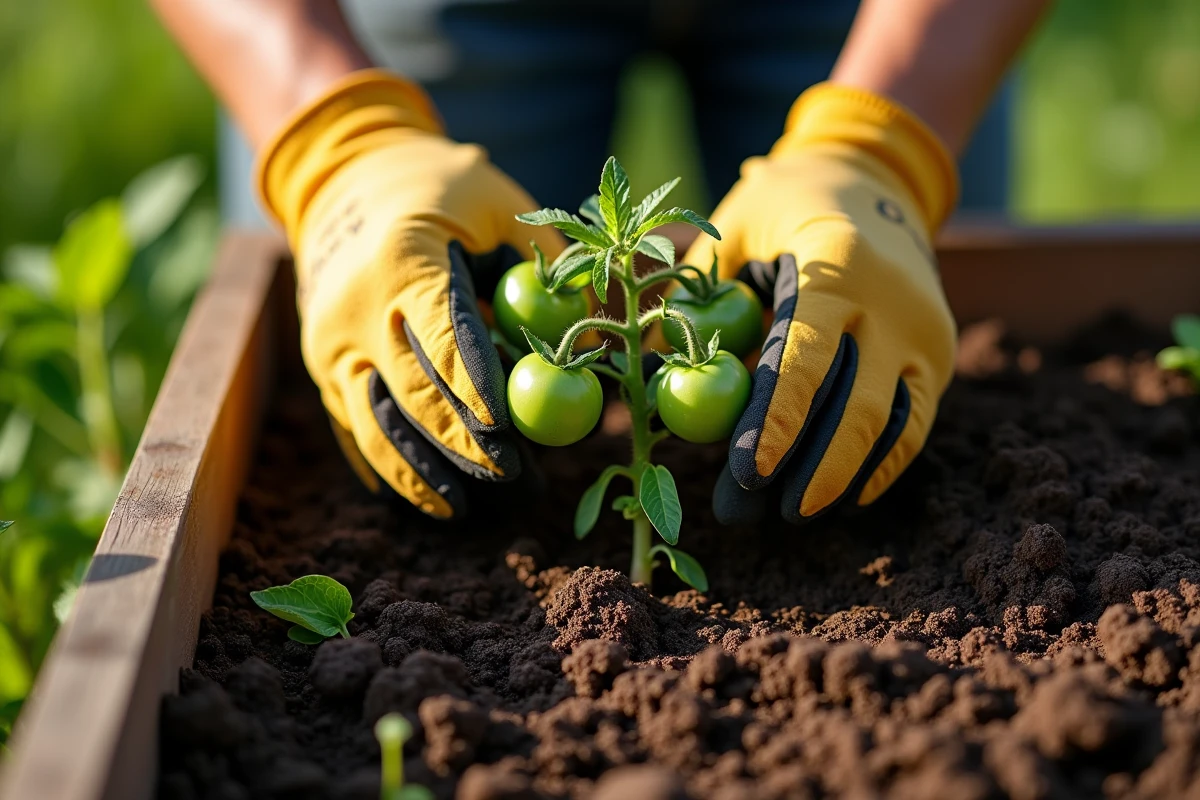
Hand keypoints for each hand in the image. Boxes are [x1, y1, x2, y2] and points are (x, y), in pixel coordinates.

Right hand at [258, 70, 562, 518]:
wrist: (349, 183)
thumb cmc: (446, 193)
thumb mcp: (500, 205)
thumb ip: (547, 266)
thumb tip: (600, 337)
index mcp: (403, 259)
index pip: (442, 333)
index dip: (475, 384)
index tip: (507, 430)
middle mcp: (355, 309)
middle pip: (410, 391)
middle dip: (462, 442)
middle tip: (513, 478)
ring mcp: (331, 345)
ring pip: (374, 425)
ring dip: (420, 473)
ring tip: (467, 510)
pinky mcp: (324, 370)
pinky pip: (354, 431)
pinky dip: (389, 470)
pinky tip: (427, 500)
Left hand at [684, 83, 958, 523]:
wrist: (875, 180)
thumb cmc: (781, 207)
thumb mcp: (731, 231)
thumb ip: (694, 300)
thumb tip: (644, 377)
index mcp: (838, 263)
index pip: (806, 357)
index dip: (775, 421)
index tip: (747, 475)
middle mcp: (896, 302)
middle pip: (855, 407)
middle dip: (805, 470)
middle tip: (751, 514)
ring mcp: (927, 333)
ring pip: (891, 428)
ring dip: (840, 479)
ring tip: (788, 515)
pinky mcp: (939, 356)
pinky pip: (912, 426)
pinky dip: (877, 466)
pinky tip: (838, 497)